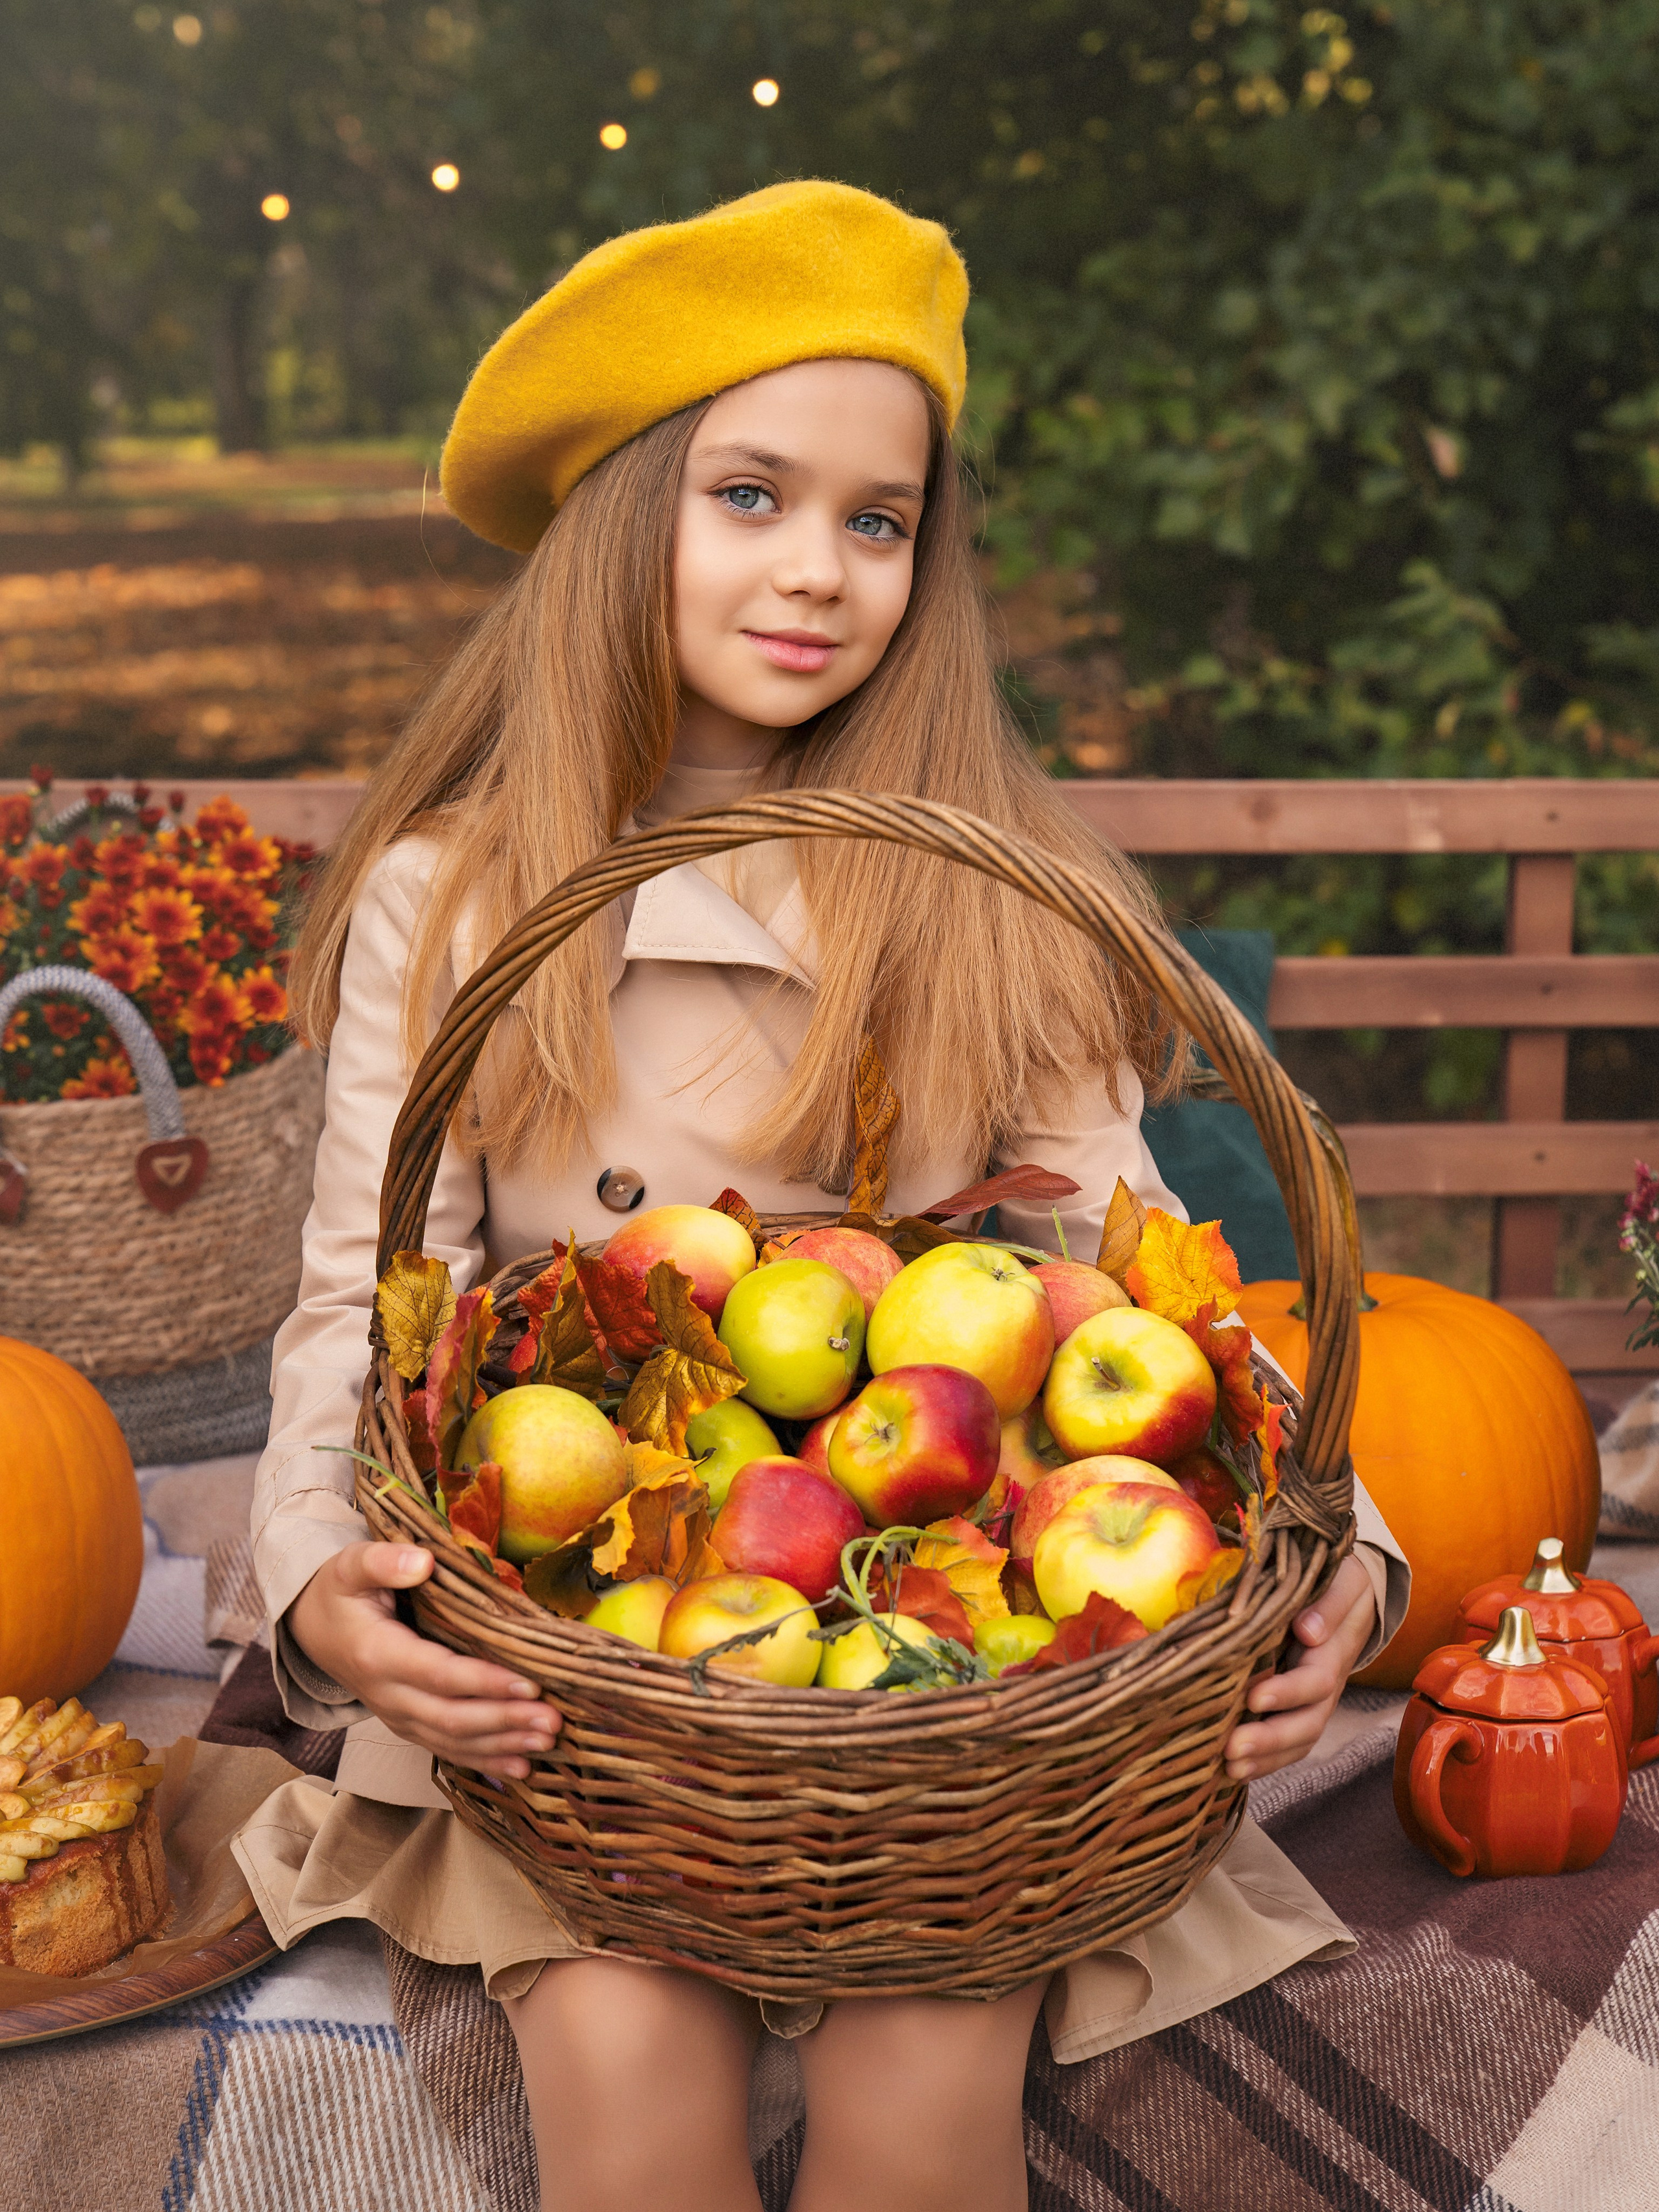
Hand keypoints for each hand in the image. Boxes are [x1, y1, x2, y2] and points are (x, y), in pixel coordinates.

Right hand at [288, 1541, 559, 1780]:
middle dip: (504, 1721)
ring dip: (502, 1744)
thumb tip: (422, 1561)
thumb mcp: (350, 1565)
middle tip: (552, 1718)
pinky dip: (485, 1760)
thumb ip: (382, 1562)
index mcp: (377, 1655)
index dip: (484, 1682)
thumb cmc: (339, 1592)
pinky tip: (522, 1766)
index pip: (438, 1674)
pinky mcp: (408, 1725)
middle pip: (451, 1717)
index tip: (529, 1682)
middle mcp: (387, 1695)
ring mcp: (398, 1716)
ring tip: (547, 1740)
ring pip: (452, 1741)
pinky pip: (447, 1749)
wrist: (311, 1629)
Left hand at [1223, 1554, 1375, 1782]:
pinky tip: (1230, 1772)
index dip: (1288, 1692)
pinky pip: (1285, 1743)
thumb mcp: (1344, 1581)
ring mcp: (1311, 1702)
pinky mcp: (1294, 1707)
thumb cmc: (1341, 1582)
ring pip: (1297, 1741)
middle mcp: (1325, 1686)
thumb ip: (1330, 1604)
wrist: (1352, 1593)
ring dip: (1265, 1759)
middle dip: (1271, 1740)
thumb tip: (1308, 1631)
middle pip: (1307, 1723)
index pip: (1316, 1681)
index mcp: (1335, 1653)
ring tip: (1229, 1769)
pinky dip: (1263, 1760)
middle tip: (1232, 1749)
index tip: (1254, 1696)